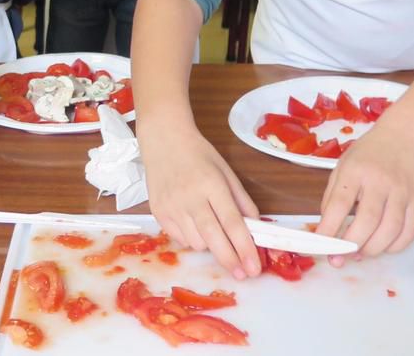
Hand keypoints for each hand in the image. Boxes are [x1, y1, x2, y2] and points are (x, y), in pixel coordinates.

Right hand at [141, 123, 262, 279]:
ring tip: (213, 233)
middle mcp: (190, 197)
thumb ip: (242, 201)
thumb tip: (254, 230)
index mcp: (212, 184)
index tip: (255, 267)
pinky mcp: (158, 212)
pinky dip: (192, 239)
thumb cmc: (198, 154)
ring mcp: (171, 206)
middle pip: (213, 238)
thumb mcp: (226, 172)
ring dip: (210, 245)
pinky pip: (180, 239)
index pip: (232, 223)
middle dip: (230, 260)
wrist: (163, 140)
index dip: (245, 248)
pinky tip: (194, 225)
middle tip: (243, 273)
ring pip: (196, 243)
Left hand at [315, 122, 413, 262]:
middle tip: (341, 257)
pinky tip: (383, 247)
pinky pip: (410, 231)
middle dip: (352, 244)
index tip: (320, 245)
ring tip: (360, 254)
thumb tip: (325, 230)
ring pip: (391, 229)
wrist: (404, 139)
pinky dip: (396, 247)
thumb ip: (333, 198)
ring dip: (373, 249)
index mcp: (355, 171)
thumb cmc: (367, 156)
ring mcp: (402, 191)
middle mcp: (380, 181)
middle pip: (368, 220)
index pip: (340, 203)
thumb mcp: (341, 168)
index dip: (329, 228)